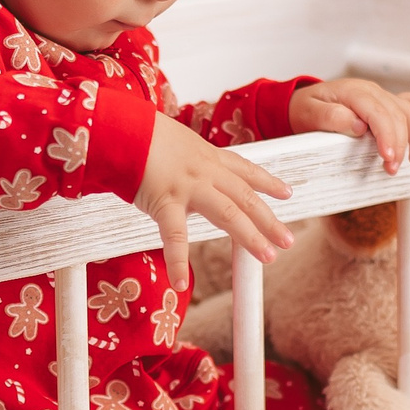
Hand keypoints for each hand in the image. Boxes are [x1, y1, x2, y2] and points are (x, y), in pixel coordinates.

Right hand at [136, 116, 291, 289]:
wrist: (122, 126)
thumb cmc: (139, 132)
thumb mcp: (173, 140)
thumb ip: (184, 160)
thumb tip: (180, 173)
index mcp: (207, 155)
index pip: (245, 169)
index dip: (268, 182)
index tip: (286, 193)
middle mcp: (205, 170)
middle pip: (245, 197)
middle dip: (268, 220)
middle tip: (287, 240)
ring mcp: (188, 186)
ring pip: (228, 214)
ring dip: (250, 236)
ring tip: (268, 256)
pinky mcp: (165, 201)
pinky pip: (174, 235)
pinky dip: (176, 260)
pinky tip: (178, 282)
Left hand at [289, 79, 409, 173]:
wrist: (301, 103)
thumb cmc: (304, 109)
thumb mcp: (308, 113)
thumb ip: (331, 118)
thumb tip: (358, 126)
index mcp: (353, 92)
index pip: (377, 113)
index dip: (386, 135)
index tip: (388, 157)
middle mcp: (371, 91)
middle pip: (397, 115)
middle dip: (401, 144)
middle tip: (393, 168)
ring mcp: (382, 96)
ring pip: (409, 112)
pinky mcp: (387, 103)